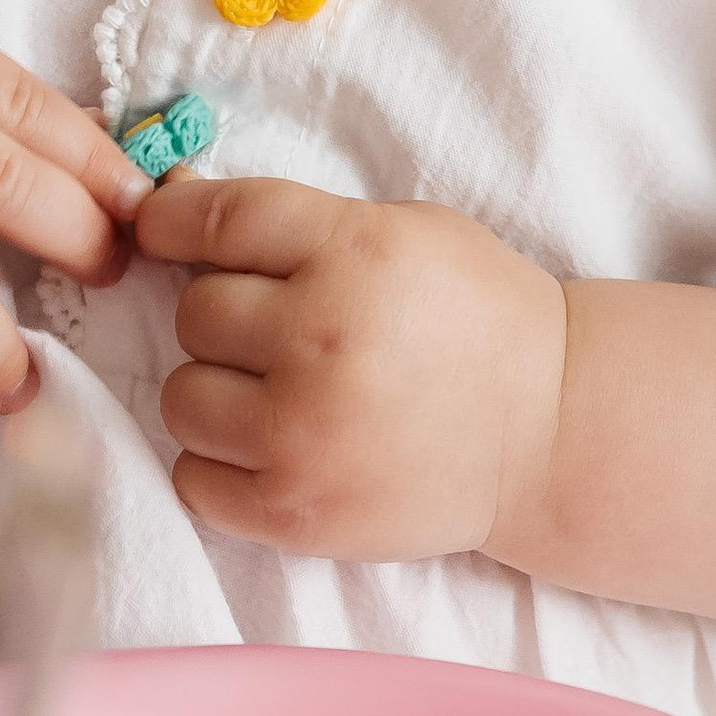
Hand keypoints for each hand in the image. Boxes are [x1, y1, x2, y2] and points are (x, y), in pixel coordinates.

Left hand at [136, 178, 566, 563]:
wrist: (553, 431)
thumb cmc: (475, 317)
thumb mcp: (404, 231)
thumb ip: (294, 220)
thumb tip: (172, 204)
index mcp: (354, 253)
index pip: (217, 222)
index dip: (171, 223)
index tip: (163, 233)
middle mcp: (321, 339)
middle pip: (195, 313)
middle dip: (227, 318)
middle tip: (279, 334)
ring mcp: (305, 433)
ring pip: (182, 398)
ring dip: (216, 393)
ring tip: (276, 395)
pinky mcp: (296, 511)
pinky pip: (192, 478)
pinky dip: (219, 464)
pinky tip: (271, 448)